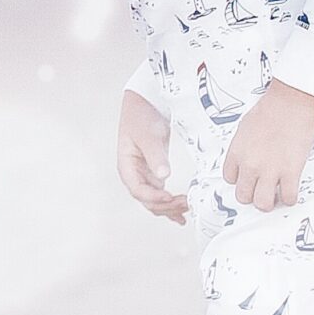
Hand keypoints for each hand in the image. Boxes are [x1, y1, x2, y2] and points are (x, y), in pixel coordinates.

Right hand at [116, 88, 186, 221]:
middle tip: (186, 204)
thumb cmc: (142, 116)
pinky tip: (180, 212)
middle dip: (165, 205)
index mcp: (127, 166)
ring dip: (169, 207)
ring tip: (187, 209)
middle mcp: (133, 174)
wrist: (145, 102)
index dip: (154, 198)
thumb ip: (155, 156)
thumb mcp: (149, 136)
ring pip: (154, 200)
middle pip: (147, 200)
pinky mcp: (153, 172)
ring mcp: (143, 174)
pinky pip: (160, 193)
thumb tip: (163, 177)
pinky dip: (170, 203)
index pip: (138, 190)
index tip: (171, 197)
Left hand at [222, 79, 313, 213]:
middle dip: (252, 195)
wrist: (290, 103)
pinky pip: (287, 197)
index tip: (247, 179)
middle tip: (260, 191)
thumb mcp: (245, 128)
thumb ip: (244, 147)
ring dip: (268, 202)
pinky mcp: (290, 172)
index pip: (229, 179)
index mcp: (236, 153)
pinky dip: (289, 199)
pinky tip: (290, 193)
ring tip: (274, 196)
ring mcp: (269, 170)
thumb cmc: (270, 109)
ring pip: (262, 203)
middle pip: (243, 195)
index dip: (240, 181)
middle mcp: (249, 165)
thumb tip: (249, 156)